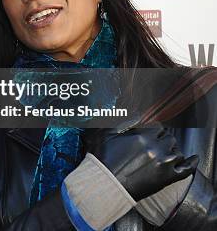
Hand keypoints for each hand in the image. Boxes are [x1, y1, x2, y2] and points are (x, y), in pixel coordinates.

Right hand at [82, 126, 197, 200]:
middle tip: (157, 146)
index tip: (153, 134)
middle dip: (163, 141)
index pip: (158, 127)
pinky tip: (193, 159)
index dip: (155, 131)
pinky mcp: (167, 178)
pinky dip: (191, 163)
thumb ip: (123, 122)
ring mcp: (164, 163)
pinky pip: (186, 169)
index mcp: (143, 137)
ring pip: (177, 152)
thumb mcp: (109, 135)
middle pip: (169, 139)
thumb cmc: (104, 160)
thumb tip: (135, 115)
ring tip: (165, 155)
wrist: (106, 184)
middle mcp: (156, 148)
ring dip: (172, 152)